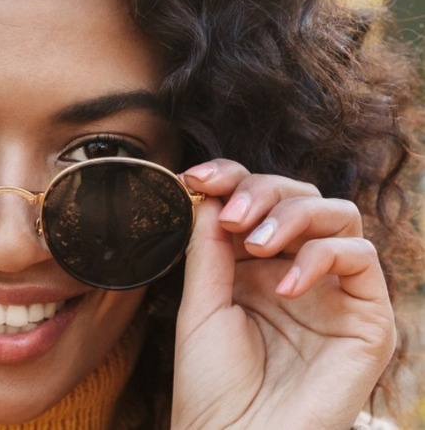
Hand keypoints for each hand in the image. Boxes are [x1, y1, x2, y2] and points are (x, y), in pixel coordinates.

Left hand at [171, 159, 395, 429]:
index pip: (256, 203)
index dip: (232, 179)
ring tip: (258, 244)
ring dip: (293, 215)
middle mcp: (295, 271)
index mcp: (254, 268)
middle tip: (232, 216)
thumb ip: (210, 250)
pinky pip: (360, 258)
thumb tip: (212, 195)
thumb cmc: (213, 385)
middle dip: (261, 193)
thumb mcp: (201, 307)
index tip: (196, 178)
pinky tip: (285, 286)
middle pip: (297, 197)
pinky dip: (322, 257)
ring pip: (336, 215)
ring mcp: (332, 292)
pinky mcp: (367, 316)